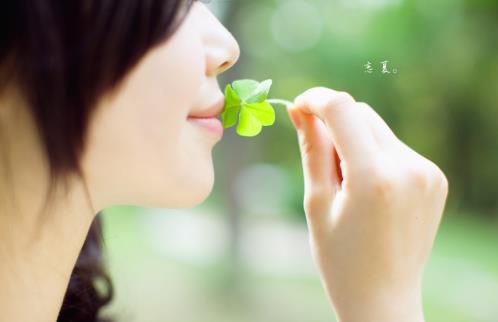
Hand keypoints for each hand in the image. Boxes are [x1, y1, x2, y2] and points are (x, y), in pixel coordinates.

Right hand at [287, 88, 447, 321]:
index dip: (315, 99)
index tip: (297, 106)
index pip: (342, 109)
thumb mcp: (317, 203)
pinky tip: (368, 191)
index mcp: (374, 177)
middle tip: (320, 164)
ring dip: (354, 141)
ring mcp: (427, 173)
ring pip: (378, 128)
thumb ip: (312, 150)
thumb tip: (300, 109)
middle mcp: (408, 168)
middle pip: (361, 114)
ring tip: (347, 185)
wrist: (383, 298)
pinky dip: (375, 155)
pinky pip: (395, 147)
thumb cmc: (340, 258)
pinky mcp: (434, 178)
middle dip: (334, 125)